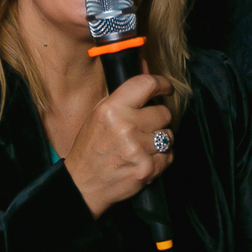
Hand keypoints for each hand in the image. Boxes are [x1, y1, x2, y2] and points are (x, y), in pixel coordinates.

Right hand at [66, 74, 172, 217]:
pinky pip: (169, 156)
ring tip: (141, 146)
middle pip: (164, 113)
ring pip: (169, 135)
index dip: (162, 84)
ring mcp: (138, 149)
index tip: (166, 88)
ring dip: (159, 140)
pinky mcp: (147, 168)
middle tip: (143, 128)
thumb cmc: (90, 147)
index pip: (147, 85)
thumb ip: (124, 94)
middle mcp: (126, 126)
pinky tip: (143, 160)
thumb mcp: (99, 114)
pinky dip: (160, 159)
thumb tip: (145, 66)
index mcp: (112, 108)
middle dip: (157, 120)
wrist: (83, 184)